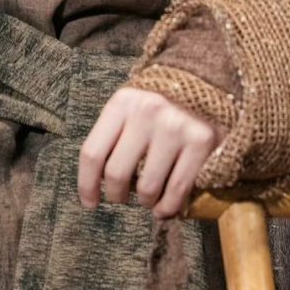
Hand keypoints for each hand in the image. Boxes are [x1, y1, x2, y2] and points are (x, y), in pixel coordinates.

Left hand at [77, 85, 219, 217]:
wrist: (203, 80)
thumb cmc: (157, 103)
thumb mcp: (130, 108)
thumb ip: (113, 137)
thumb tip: (97, 184)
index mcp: (123, 103)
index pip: (93, 152)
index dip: (86, 185)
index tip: (89, 202)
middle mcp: (147, 112)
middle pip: (117, 173)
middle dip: (116, 195)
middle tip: (121, 198)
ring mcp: (175, 127)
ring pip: (147, 188)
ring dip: (144, 201)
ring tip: (147, 197)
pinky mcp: (201, 142)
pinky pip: (176, 192)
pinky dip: (167, 208)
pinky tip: (163, 208)